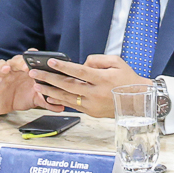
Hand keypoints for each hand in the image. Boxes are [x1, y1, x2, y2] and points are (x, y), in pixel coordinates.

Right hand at [0, 56, 48, 112]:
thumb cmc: (21, 95)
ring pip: (2, 65)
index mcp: (28, 72)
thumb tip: (61, 106)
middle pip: (18, 60)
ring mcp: (3, 76)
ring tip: (6, 69)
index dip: (38, 59)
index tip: (44, 62)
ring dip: (4, 66)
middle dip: (23, 62)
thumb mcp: (35, 99)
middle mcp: (16, 70)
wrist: (5, 104)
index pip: (32, 60)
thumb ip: (47, 101)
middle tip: (27, 67)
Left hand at [30, 55, 145, 119]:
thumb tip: (82, 63)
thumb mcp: (117, 63)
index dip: (64, 66)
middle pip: (68, 85)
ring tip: (37, 85)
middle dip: (49, 78)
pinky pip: (72, 106)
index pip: (79, 71)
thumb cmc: (128, 79)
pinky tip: (49, 96)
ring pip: (66, 97)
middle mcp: (96, 93)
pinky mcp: (91, 112)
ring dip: (49, 90)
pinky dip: (59, 100)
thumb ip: (98, 60)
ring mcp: (93, 104)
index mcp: (103, 79)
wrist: (139, 101)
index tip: (51, 61)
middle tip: (34, 73)